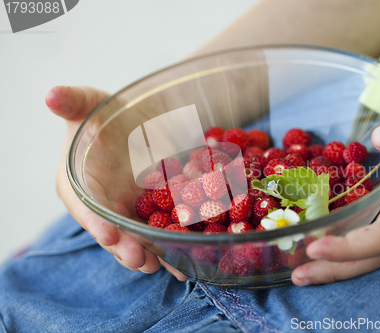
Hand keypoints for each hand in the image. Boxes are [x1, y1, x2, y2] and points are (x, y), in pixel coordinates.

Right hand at [46, 85, 187, 279]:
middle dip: (126, 248)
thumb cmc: (104, 113)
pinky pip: (163, 229)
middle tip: (141, 260)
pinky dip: (174, 243)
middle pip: (112, 231)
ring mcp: (129, 210)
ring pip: (138, 238)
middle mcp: (102, 204)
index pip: (84, 206)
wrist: (135, 119)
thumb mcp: (88, 103)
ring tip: (168, 266)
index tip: (110, 235)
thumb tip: (51, 94)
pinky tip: (189, 256)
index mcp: (79, 184)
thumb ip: (72, 101)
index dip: (95, 222)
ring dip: (152, 254)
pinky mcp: (153, 210)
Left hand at [291, 103, 379, 285]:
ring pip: (376, 248)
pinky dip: (354, 242)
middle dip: (336, 270)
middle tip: (296, 278)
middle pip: (373, 254)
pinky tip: (333, 238)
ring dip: (342, 262)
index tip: (315, 247)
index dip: (348, 247)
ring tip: (305, 269)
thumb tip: (376, 140)